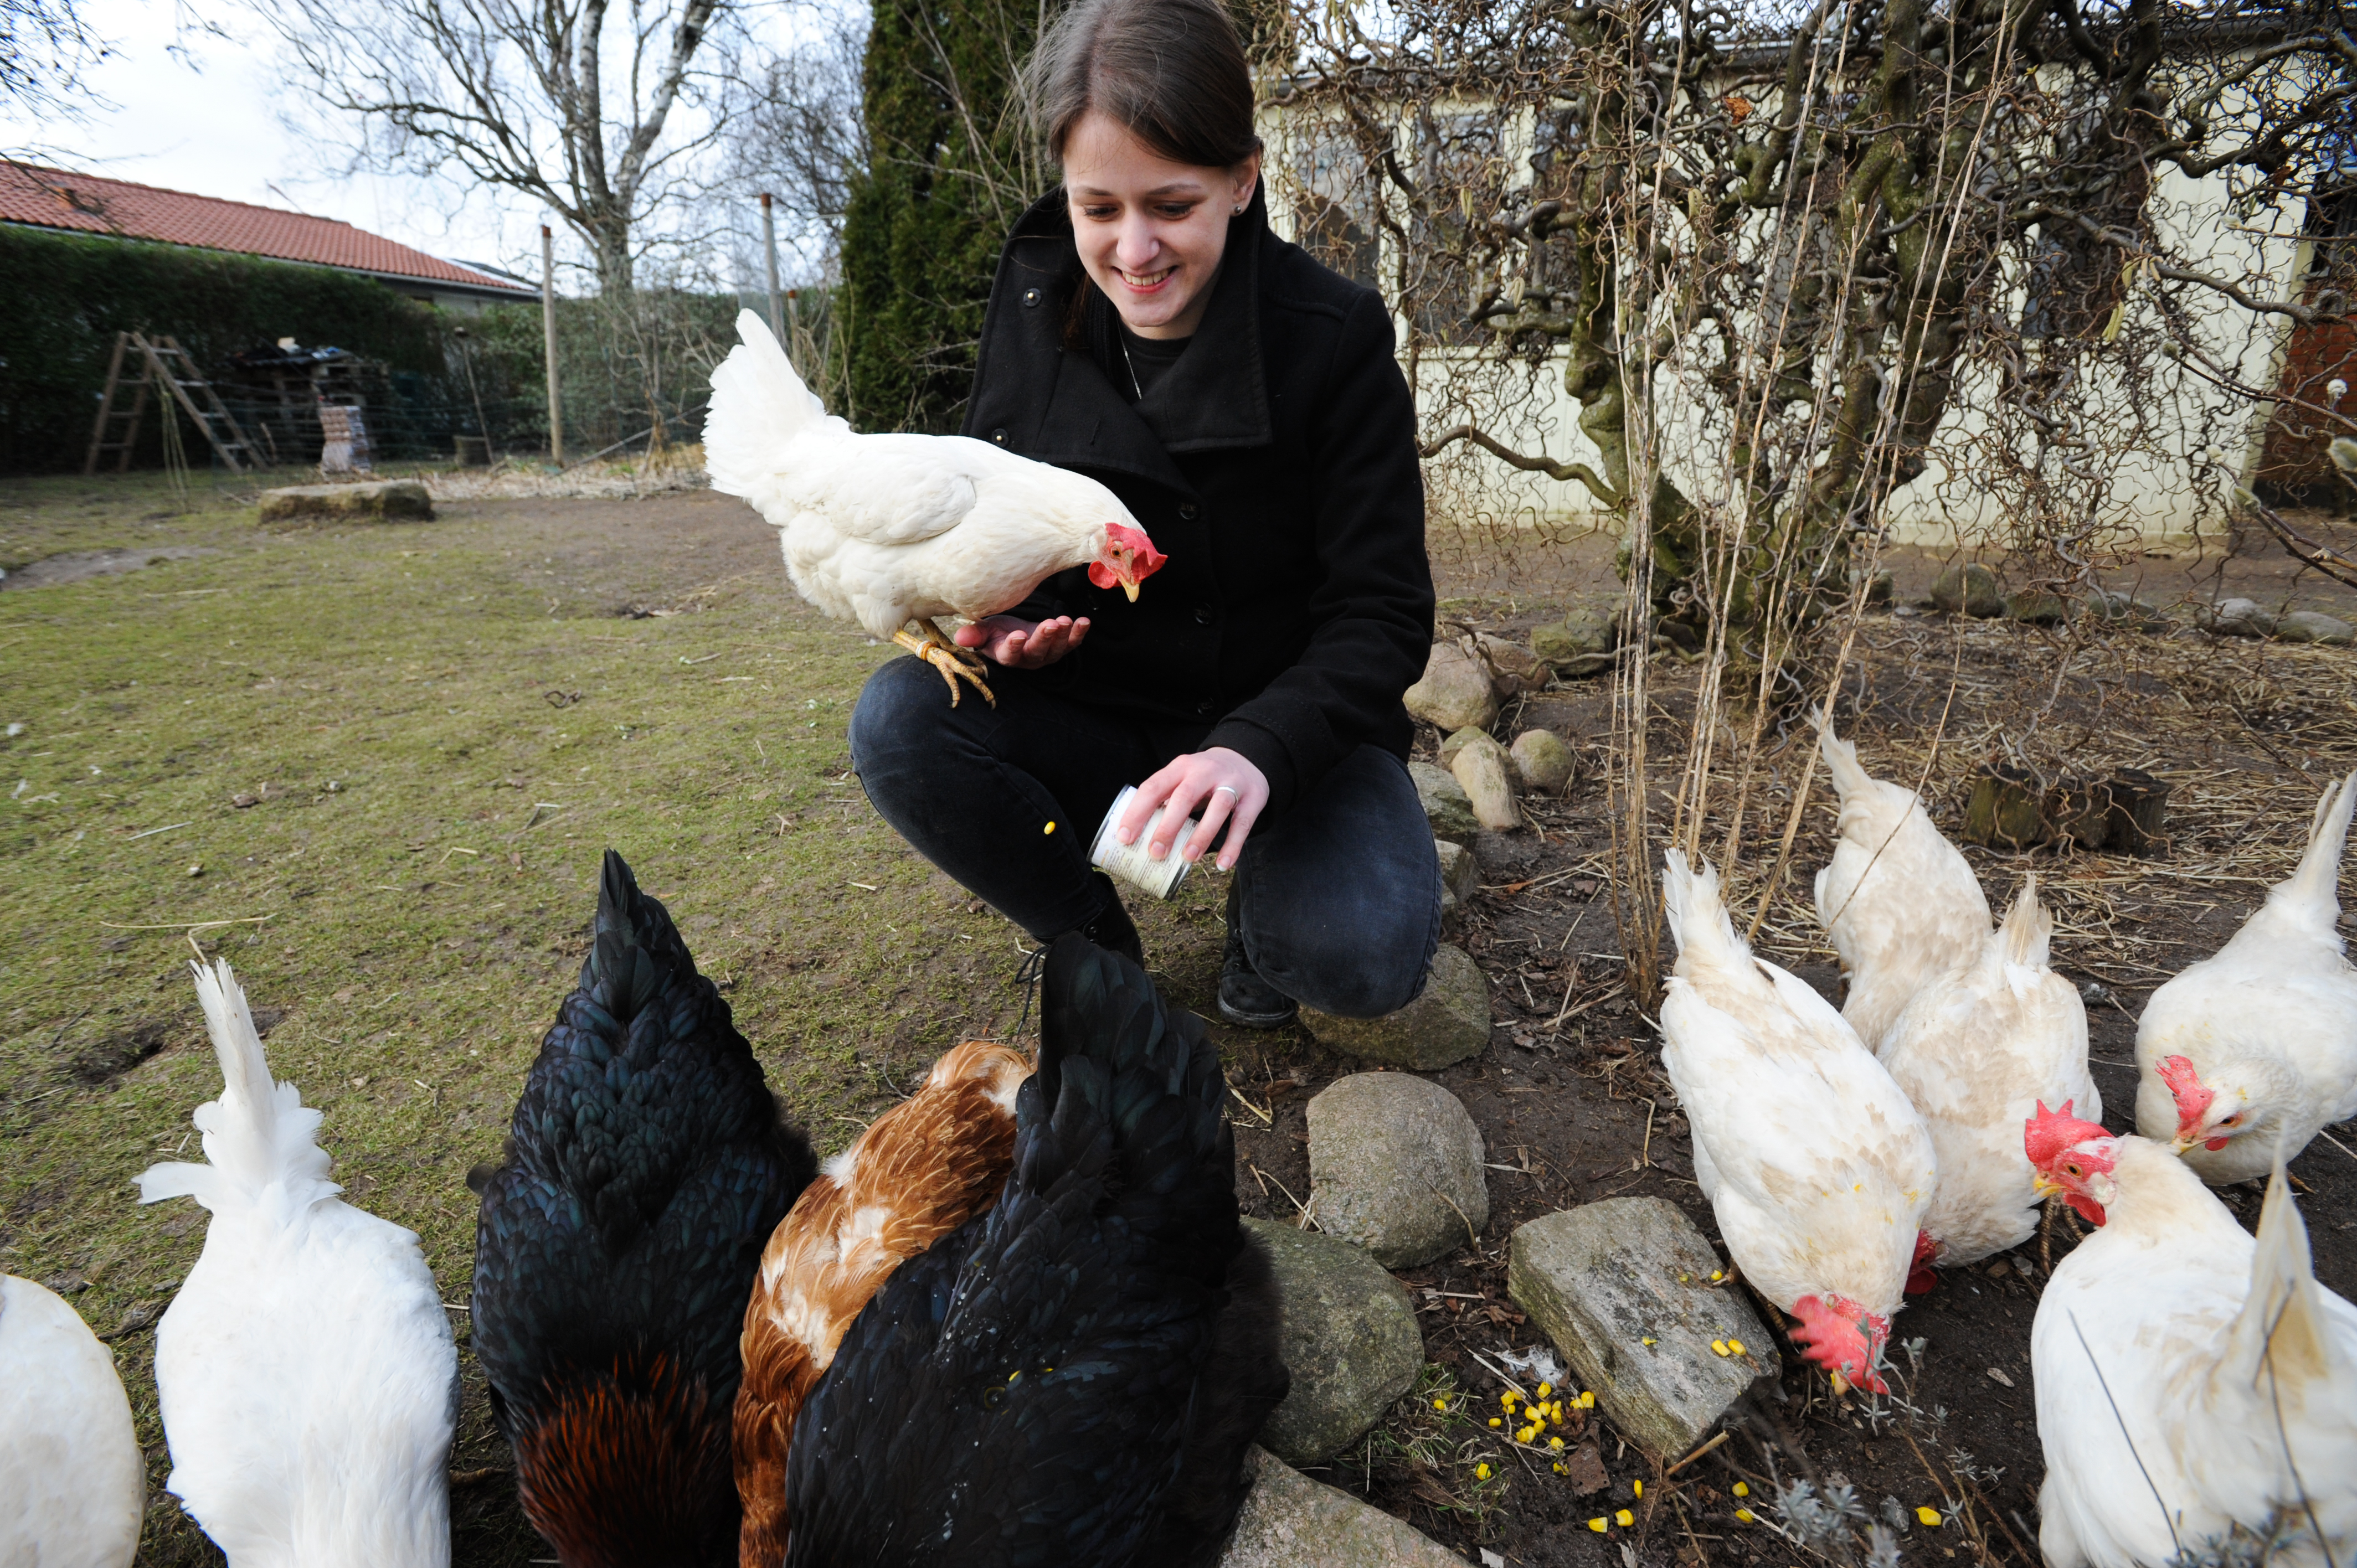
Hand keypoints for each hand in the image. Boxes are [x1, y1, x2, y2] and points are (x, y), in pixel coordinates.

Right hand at [954, 615, 1089, 668]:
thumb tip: (960, 637)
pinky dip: (1079, 633)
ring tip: (1065, 621)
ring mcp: (1047, 655)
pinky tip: (1084, 621)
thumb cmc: (998, 631)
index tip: (1017, 636)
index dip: (1014, 647)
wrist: (1016, 632)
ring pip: (1056, 649)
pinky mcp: (1061, 648)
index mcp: (1007, 655)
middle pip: (1037, 652)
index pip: (1010, 655)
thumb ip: (975, 634)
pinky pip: (1072, 643)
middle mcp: (1028, 659)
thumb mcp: (985, 630)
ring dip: (1063, 636)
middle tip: (1050, 625)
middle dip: (1044, 639)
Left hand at [1117, 747, 1268, 872]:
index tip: (1125, 837)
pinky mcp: (1252, 798)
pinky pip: (1242, 823)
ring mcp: (1231, 782)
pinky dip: (1233, 845)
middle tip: (1155, 853)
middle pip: (1185, 796)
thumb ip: (1165, 800)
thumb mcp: (1182, 778)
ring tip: (1188, 859)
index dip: (1137, 812)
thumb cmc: (1203, 777)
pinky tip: (1223, 864)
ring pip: (1218, 808)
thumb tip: (1138, 838)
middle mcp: (1204, 771)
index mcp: (1179, 767)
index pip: (1154, 786)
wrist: (1245, 758)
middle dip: (1168, 826)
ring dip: (1201, 835)